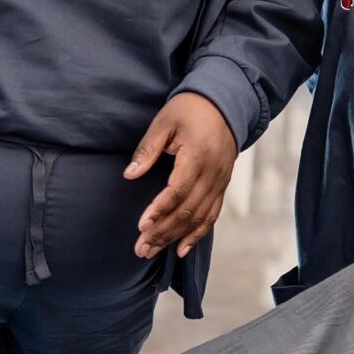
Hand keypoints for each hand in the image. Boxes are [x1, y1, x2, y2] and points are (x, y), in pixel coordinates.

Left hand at [125, 93, 236, 259]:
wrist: (224, 103)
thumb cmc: (189, 110)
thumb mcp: (164, 122)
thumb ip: (147, 150)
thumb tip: (130, 175)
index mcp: (197, 157)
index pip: (178, 191)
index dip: (159, 210)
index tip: (142, 225)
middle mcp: (212, 174)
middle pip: (188, 211)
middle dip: (163, 232)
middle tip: (141, 248)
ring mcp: (220, 181)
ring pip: (199, 218)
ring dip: (176, 237)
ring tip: (153, 250)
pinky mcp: (222, 185)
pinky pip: (212, 215)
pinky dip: (197, 234)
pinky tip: (181, 248)